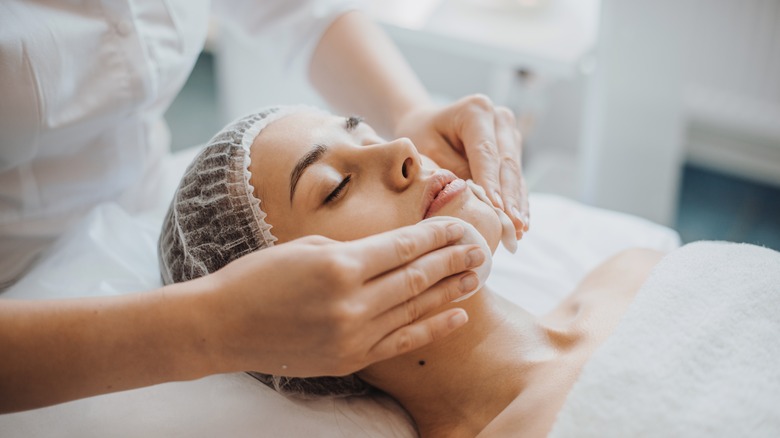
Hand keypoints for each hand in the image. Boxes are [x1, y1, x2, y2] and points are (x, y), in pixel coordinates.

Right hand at [199, 220, 484, 376]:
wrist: (221, 326)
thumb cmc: (257, 278)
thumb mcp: (305, 246)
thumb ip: (354, 249)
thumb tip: (394, 247)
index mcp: (339, 266)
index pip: (403, 246)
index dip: (436, 233)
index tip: (460, 222)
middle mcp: (353, 302)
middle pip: (417, 276)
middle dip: (452, 258)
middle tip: (480, 247)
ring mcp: (353, 335)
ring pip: (415, 308)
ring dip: (450, 291)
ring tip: (477, 275)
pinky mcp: (350, 359)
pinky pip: (401, 342)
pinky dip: (431, 328)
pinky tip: (457, 316)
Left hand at [395, 94, 529, 237]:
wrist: (427, 125)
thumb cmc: (423, 137)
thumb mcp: (428, 151)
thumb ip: (452, 172)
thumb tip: (476, 198)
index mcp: (476, 110)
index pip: (486, 152)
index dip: (492, 182)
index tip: (497, 208)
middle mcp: (499, 119)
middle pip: (507, 163)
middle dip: (510, 198)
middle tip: (513, 225)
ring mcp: (510, 134)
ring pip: (516, 174)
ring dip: (518, 204)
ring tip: (519, 230)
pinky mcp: (513, 150)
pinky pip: (517, 179)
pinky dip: (518, 202)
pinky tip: (521, 224)